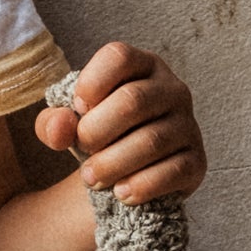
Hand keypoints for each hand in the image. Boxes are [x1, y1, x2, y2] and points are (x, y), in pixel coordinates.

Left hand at [37, 39, 206, 207]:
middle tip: (82, 150)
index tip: (78, 108)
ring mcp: (188, 125)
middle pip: (133, 101)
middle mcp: (172, 89)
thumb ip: (54, 122)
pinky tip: (120, 193)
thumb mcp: (70, 124)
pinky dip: (141, 186)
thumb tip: (60, 128)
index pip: (118, 57)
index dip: (90, 83)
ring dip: (112, 164)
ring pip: (151, 141)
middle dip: (96, 132)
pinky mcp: (197, 162)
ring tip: (91, 178)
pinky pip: (173, 172)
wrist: (126, 173)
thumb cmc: (99, 135)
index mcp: (142, 66)